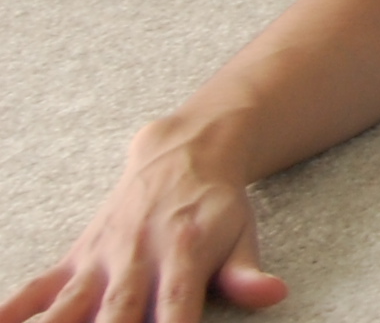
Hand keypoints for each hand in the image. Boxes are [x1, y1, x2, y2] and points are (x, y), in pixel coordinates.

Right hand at [5, 123, 286, 322]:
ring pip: (70, 303)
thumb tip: (274, 294)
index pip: (177, 307)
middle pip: (118, 312)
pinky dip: (15, 309)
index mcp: (185, 256)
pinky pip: (36, 288)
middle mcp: (138, 259)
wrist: (182, 151)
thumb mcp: (241, 233)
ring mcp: (102, 259)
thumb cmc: (215, 207)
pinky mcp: (75, 258)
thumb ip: (246, 272)